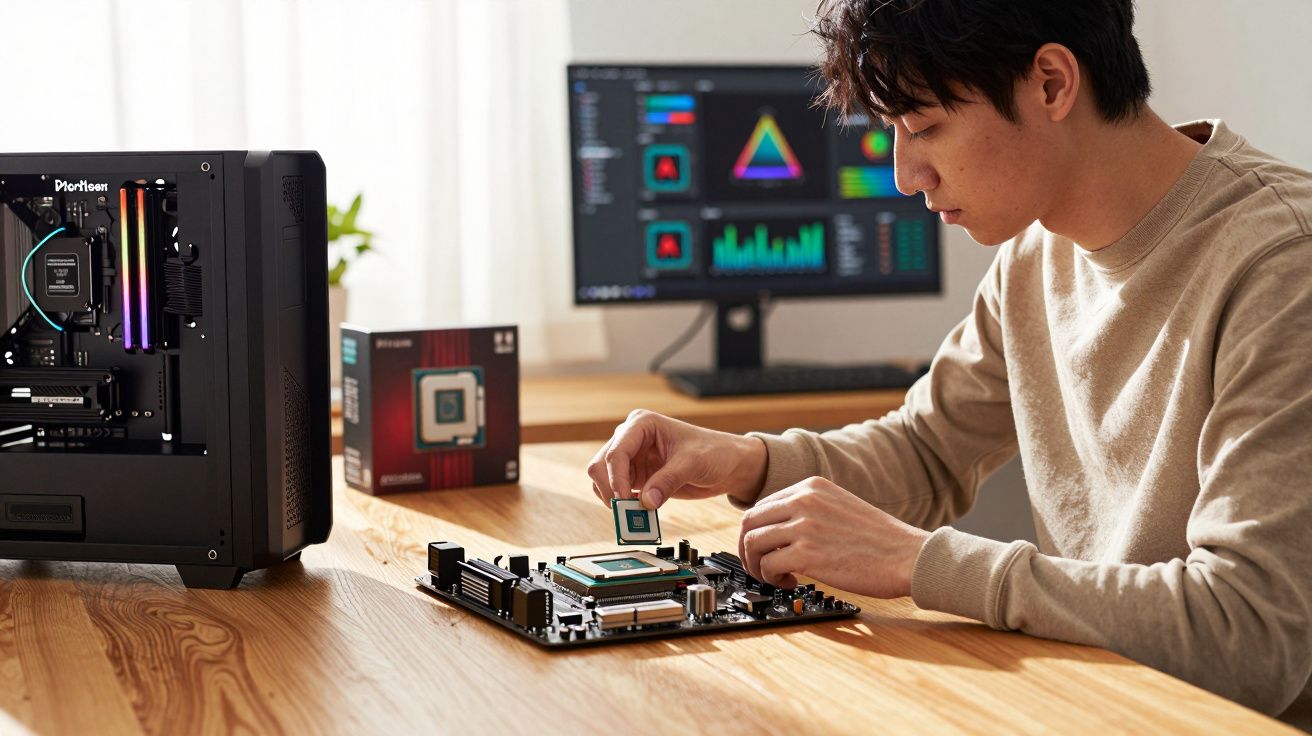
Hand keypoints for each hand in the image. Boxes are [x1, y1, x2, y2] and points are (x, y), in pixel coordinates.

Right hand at [587, 409, 767, 508]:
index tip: (624, 498)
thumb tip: (646, 502)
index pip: (617, 451)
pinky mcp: (637, 477)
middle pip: (602, 465)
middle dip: (610, 489)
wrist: (729, 464)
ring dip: (613, 499)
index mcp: (643, 424)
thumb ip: (668, 481)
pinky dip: (622, 505)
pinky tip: (636, 515)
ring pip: (604, 480)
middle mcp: (632, 438)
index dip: (616, 477)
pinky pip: (619, 493)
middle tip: (623, 511)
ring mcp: (633, 458)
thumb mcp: (693, 463)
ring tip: (632, 516)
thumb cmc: (714, 451)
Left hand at [738, 476, 929, 597]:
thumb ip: (811, 509)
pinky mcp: (807, 554)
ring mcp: (805, 525)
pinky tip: (789, 582)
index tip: (762, 548)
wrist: (908, 556)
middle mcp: (804, 500)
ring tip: (775, 576)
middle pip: (749, 522)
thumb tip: (780, 528)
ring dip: (757, 565)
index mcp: (812, 486)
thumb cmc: (881, 539)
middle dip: (748, 548)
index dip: (756, 531)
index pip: (762, 505)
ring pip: (753, 543)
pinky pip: (768, 565)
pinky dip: (771, 578)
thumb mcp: (840, 506)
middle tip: (759, 566)